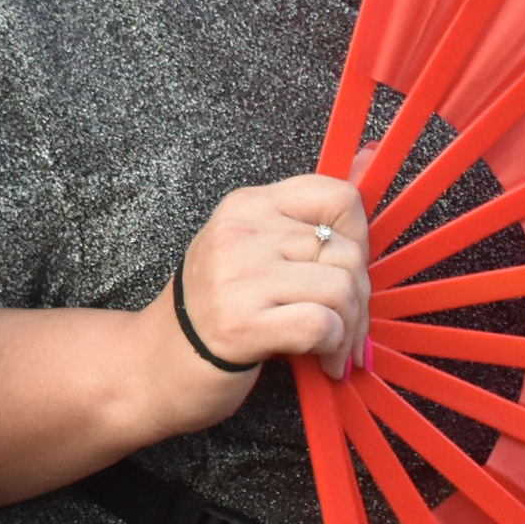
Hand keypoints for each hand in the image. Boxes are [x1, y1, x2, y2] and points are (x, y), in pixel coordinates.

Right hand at [151, 175, 370, 421]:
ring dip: (349, 330)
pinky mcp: (241, 323)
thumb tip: (368, 157)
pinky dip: (333, 349)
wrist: (155, 366)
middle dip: (359, 300)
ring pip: (341, 288)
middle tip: (347, 327)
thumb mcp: (255, 251)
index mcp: (247, 206)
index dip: (360, 240)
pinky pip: (322, 324)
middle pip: (348, 252)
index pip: (338, 196)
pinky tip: (321, 362)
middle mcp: (241, 232)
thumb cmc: (214, 311)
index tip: (349, 272)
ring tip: (334, 349)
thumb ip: (308, 216)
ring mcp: (238, 276)